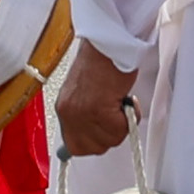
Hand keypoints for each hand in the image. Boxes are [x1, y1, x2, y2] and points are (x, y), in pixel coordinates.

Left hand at [52, 38, 135, 157]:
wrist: (106, 44)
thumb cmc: (100, 61)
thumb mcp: (84, 93)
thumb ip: (85, 116)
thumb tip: (90, 138)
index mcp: (64, 109)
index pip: (74, 147)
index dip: (94, 143)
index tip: (104, 135)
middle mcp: (69, 113)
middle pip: (94, 148)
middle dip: (111, 135)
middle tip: (116, 113)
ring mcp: (81, 112)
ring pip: (110, 140)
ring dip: (122, 124)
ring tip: (119, 101)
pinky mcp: (97, 108)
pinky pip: (120, 128)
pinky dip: (130, 116)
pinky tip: (124, 97)